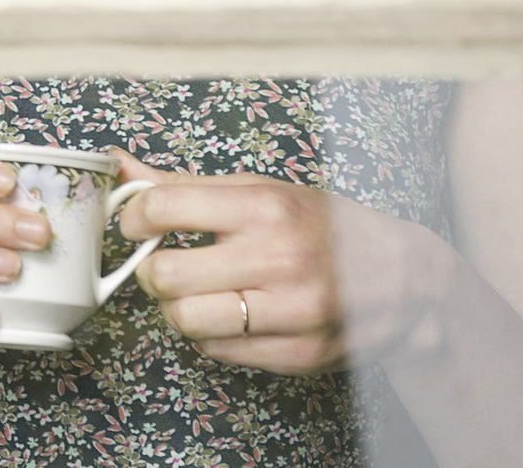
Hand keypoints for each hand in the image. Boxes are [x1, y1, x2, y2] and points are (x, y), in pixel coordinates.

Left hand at [114, 148, 454, 374]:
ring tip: (196, 292)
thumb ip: (183, 184)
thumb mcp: (259, 190)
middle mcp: (279, 259)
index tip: (136, 223)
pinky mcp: (297, 355)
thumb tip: (116, 166)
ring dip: (176, 308)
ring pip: (184, 321)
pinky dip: (210, 335)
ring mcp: (291, 313)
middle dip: (151, 271)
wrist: (406, 280)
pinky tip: (231, 315)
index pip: (163, 208)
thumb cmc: (320, 227)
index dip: (133, 218)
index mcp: (265, 207)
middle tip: (163, 264)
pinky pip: (216, 351)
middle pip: (164, 276)